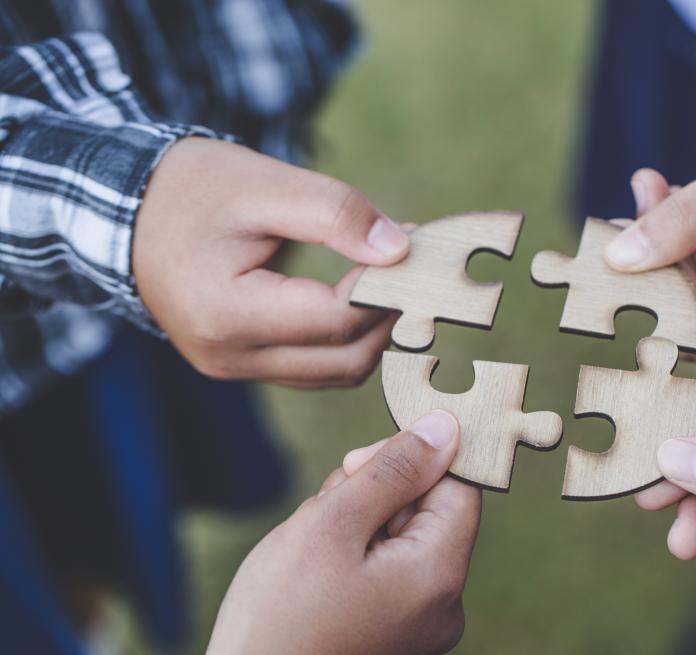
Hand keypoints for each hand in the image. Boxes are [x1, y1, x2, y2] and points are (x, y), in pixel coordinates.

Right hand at [134, 138, 410, 387]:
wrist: (125, 212)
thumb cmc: (192, 190)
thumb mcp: (264, 185)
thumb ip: (335, 213)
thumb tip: (401, 249)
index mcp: (227, 313)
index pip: (337, 319)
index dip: (387, 288)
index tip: (414, 249)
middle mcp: (228, 357)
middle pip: (344, 361)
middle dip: (389, 318)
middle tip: (414, 270)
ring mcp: (232, 368)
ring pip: (333, 373)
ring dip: (372, 334)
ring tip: (392, 282)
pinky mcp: (240, 365)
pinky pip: (312, 368)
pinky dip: (345, 341)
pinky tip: (362, 300)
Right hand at [207, 410, 481, 654]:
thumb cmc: (280, 618)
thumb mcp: (332, 524)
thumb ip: (393, 470)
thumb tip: (447, 427)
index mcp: (439, 575)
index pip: (459, 486)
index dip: (415, 459)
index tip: (361, 461)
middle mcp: (442, 603)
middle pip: (427, 509)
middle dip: (374, 493)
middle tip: (323, 513)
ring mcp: (418, 621)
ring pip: (400, 534)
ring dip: (355, 522)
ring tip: (310, 549)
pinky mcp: (392, 629)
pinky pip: (385, 568)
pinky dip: (351, 553)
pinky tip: (314, 569)